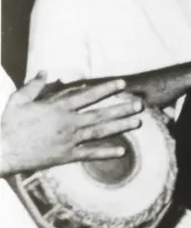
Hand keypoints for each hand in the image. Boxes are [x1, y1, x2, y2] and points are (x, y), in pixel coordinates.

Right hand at [1, 74, 143, 174]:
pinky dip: (106, 152)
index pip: (88, 95)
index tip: (123, 83)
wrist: (1, 151)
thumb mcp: (19, 100)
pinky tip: (122, 150)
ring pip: (99, 132)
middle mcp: (68, 123)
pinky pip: (89, 153)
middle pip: (100, 114)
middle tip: (140, 105)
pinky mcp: (65, 156)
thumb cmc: (8, 124)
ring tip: (137, 122)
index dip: (107, 88)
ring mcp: (68, 140)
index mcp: (58, 108)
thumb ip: (34, 85)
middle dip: (122, 109)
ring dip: (120, 127)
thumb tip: (44, 71)